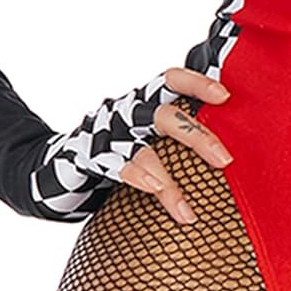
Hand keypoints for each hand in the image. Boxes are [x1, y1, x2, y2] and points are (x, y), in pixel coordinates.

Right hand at [29, 66, 231, 222]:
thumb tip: (232, 148)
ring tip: (188, 210)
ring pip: (144, 151)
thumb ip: (182, 134)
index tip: (225, 96)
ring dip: (169, 182)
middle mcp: (127, 112)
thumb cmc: (123, 150)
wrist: (59, 166)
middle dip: (197, 137)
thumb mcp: (151, 134)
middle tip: (226, 161)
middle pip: (165, 116)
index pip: (172, 80)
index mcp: (146, 101)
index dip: (198, 83)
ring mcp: (107, 135)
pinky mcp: (89, 158)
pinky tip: (156, 193)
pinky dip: (138, 179)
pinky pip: (116, 168)